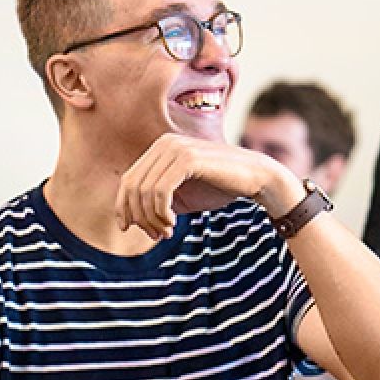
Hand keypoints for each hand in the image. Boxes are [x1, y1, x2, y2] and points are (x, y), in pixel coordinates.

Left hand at [115, 133, 298, 238]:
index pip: (128, 180)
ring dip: (152, 219)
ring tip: (167, 232)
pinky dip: (162, 212)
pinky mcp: (188, 159)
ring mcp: (175, 148)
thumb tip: (131, 219)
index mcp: (160, 148)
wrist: (255, 178)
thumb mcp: (181, 196)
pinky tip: (173, 223)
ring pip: (145, 191)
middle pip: (133, 186)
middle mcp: (164, 144)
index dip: (124, 208)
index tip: (131, 230)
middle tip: (157, 235)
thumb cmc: (219, 187)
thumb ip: (157, 201)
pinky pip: (160, 191)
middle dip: (140, 216)